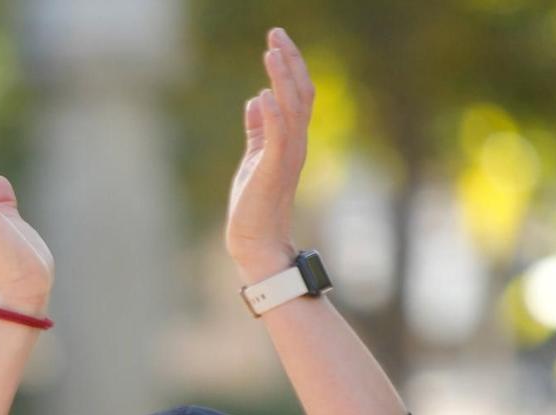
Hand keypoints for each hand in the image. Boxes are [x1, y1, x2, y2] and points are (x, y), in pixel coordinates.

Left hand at [226, 27, 312, 280]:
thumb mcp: (254, 158)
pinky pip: (277, 137)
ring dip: (282, 78)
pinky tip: (263, 92)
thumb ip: (257, 130)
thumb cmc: (254, 204)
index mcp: (292, 140)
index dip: (290, 66)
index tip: (277, 40)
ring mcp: (287, 157)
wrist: (255, 242)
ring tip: (271, 51)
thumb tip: (254, 100)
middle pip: (300, 93)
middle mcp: (296, 144)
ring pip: (291, 109)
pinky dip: (272, 113)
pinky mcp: (272, 171)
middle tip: (276, 32)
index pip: (298, 95)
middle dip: (290, 61)